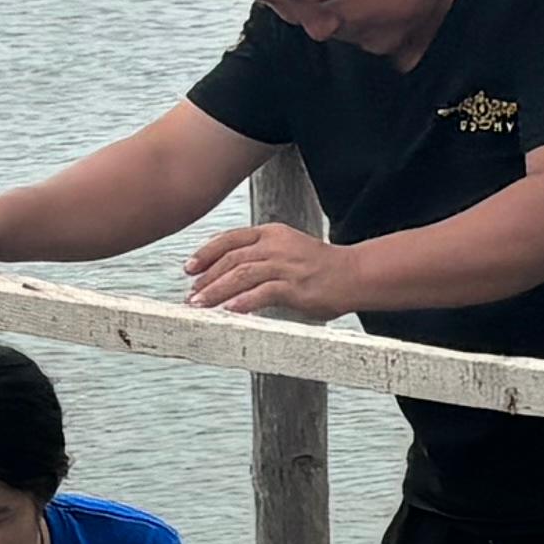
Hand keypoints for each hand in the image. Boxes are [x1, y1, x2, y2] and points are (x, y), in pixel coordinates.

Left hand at [185, 220, 351, 319]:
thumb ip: (260, 256)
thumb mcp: (287, 251)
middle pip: (231, 258)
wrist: (354, 274)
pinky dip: (242, 302)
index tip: (189, 268)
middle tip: (191, 294)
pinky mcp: (295, 286)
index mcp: (272, 233)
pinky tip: (229, 311)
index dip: (206, 253)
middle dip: (206, 277)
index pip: (230, 239)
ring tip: (201, 305)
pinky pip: (262, 293)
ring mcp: (285, 265)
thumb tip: (229, 274)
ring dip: (216, 291)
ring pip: (240, 275)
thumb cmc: (321, 267)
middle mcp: (276, 245)